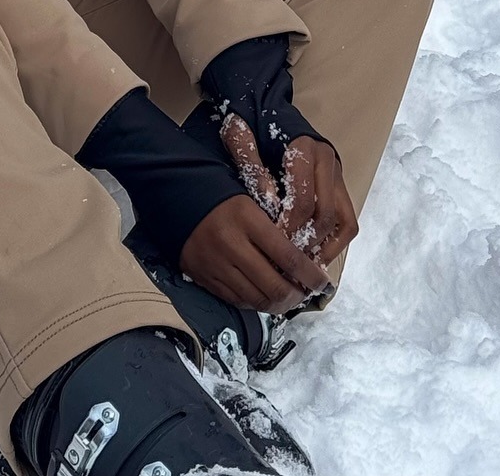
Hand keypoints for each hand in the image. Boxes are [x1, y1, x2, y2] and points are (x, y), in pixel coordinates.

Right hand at [178, 193, 331, 312]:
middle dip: (297, 296)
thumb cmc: (221, 195)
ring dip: (278, 304)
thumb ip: (274, 230)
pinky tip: (263, 295)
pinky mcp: (203, 277)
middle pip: (275, 286)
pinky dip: (255, 302)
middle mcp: (231, 244)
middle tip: (305, 293)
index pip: (289, 257)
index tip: (323, 283)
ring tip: (287, 297)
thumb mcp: (251, 201)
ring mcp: (215, 264)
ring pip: (257, 299)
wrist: (175, 195)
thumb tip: (303, 263)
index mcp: (246, 218)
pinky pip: (237, 300)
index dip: (311, 276)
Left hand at [220, 117, 357, 268]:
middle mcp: (327, 161)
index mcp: (304, 148)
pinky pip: (347, 223)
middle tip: (283, 261)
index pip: (303, 200)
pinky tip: (312, 257)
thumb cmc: (251, 124)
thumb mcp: (240, 135)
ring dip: (322, 247)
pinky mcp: (340, 187)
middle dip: (304, 242)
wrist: (265, 106)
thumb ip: (251, 166)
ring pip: (342, 222)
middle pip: (324, 215)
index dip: (288, 227)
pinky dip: (334, 243)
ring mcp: (337, 175)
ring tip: (300, 266)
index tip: (272, 245)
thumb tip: (269, 204)